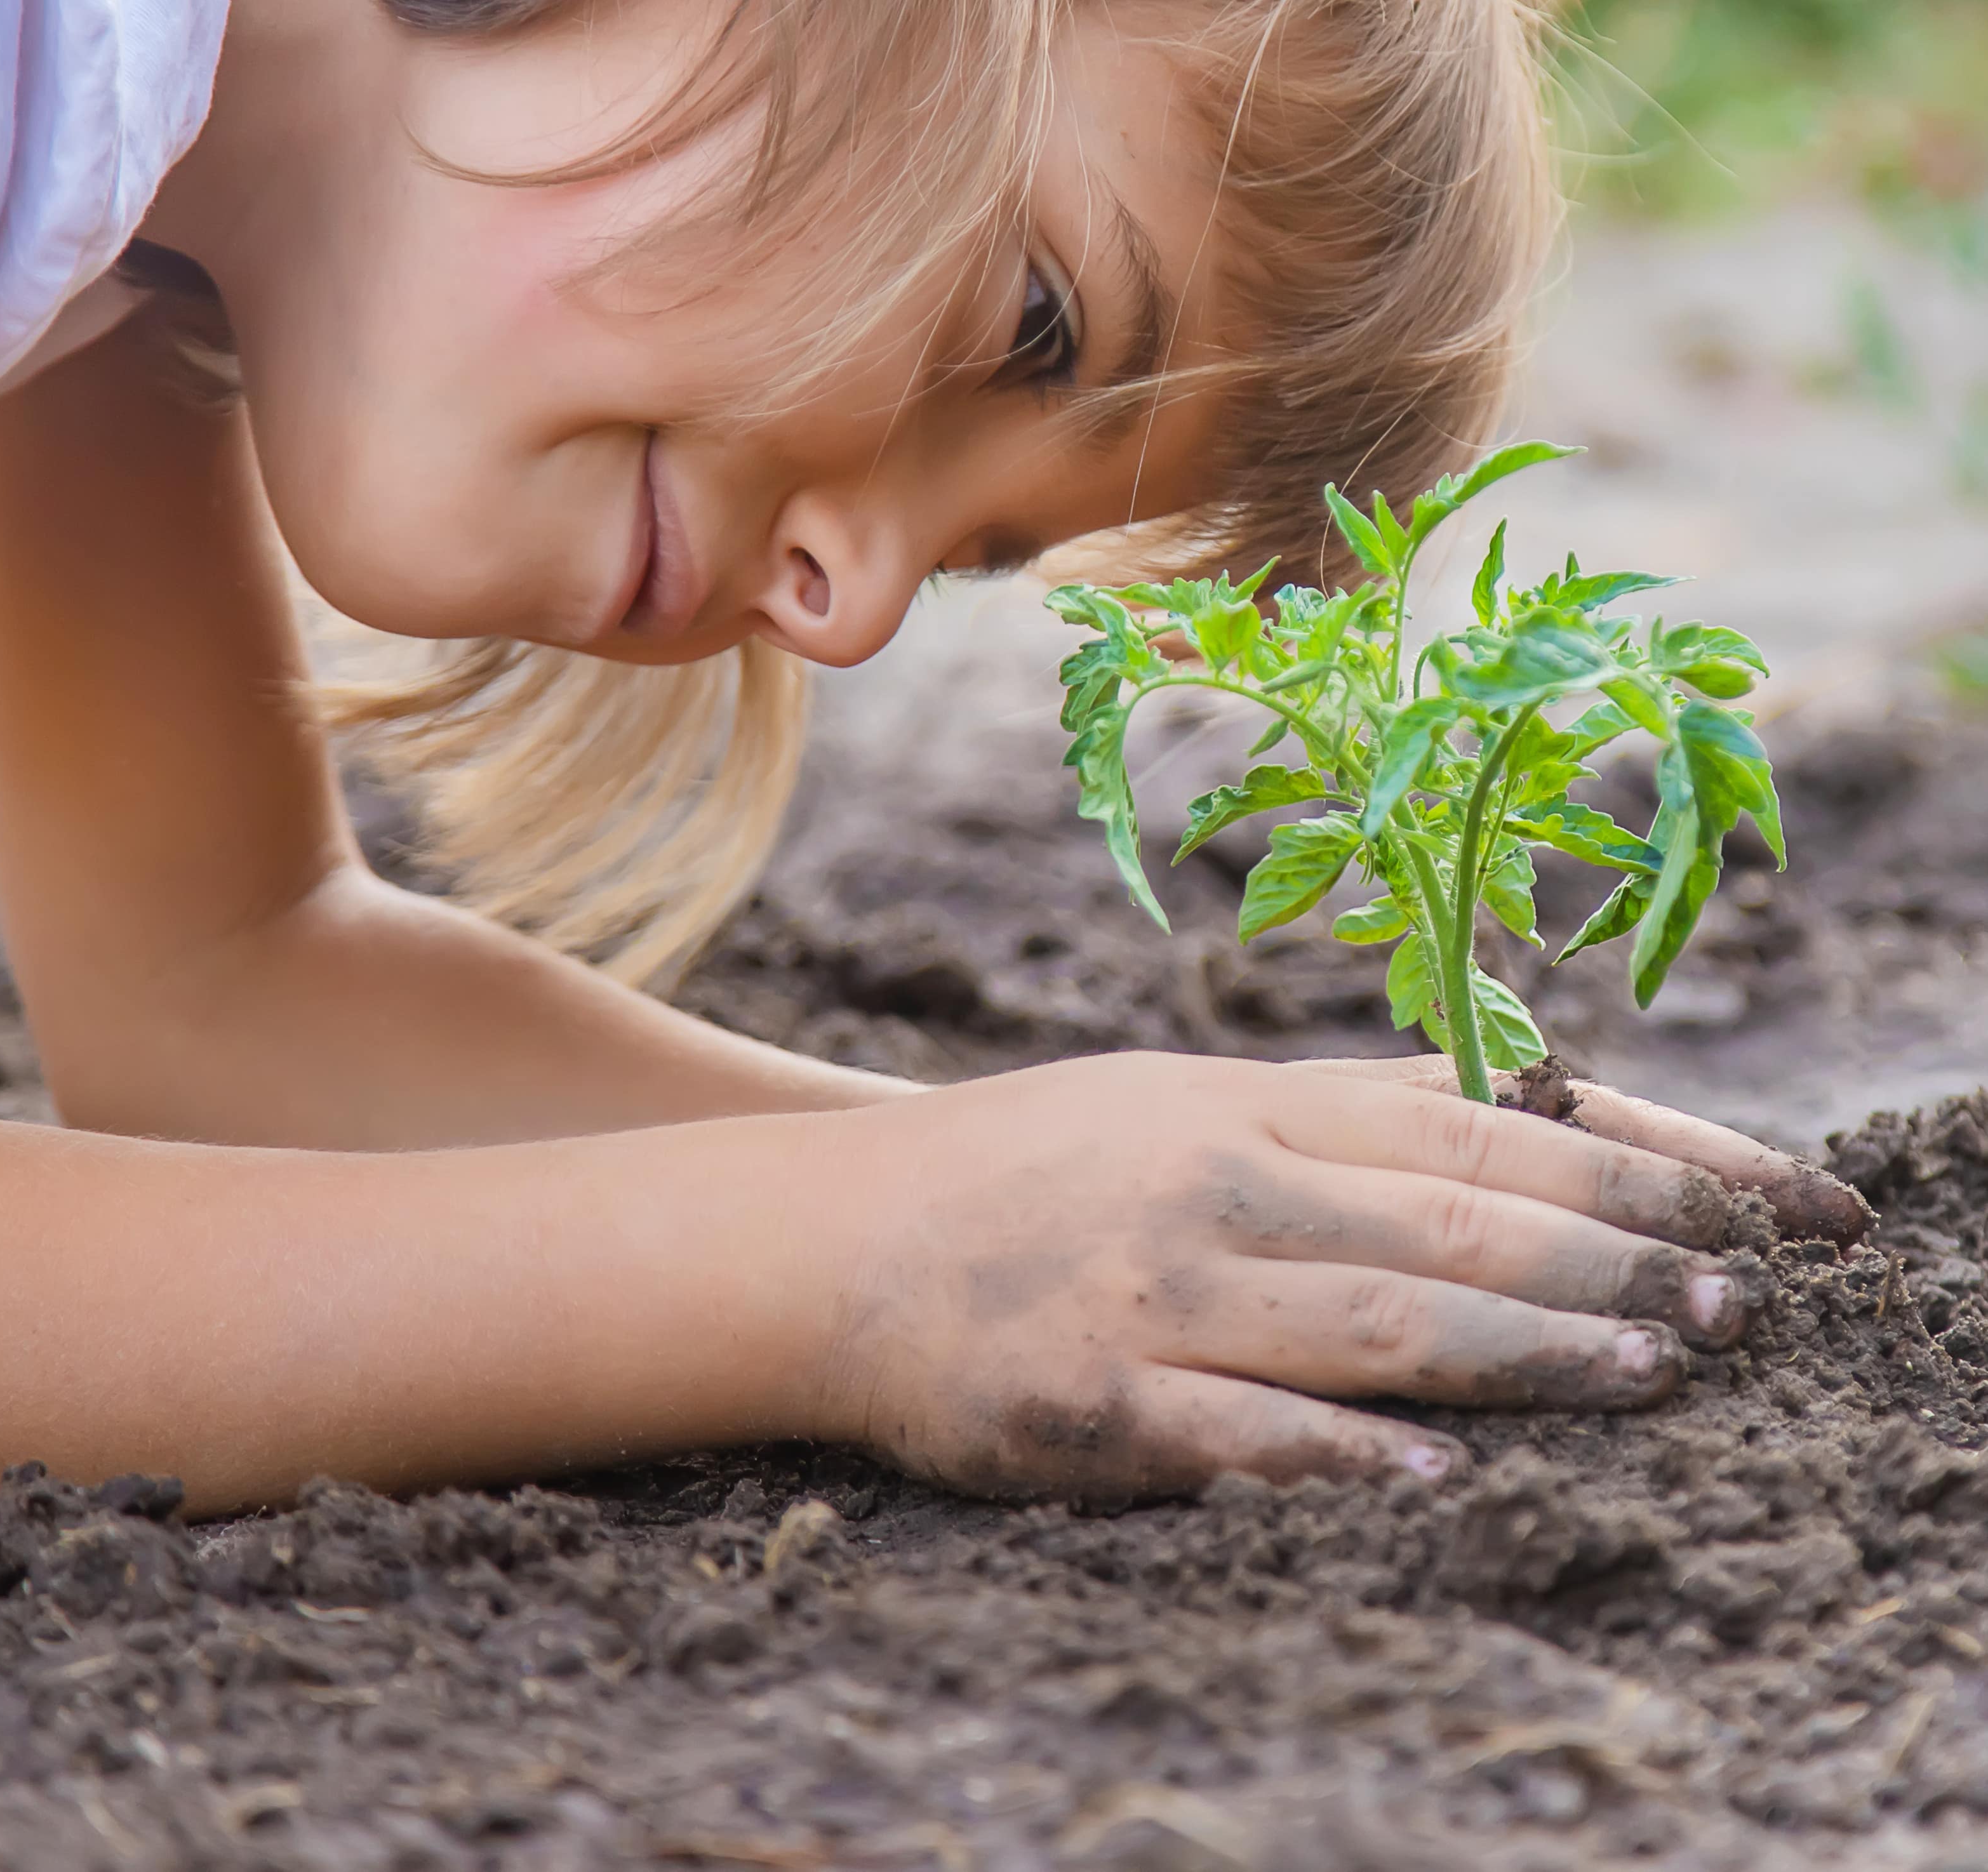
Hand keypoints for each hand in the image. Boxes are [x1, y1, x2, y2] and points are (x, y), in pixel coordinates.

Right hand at [804, 1052, 1867, 1504]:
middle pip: (1446, 1216)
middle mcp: (1214, 1181)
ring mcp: (1155, 1291)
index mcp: (1242, 1103)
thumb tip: (1510, 1110)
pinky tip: (1442, 1474)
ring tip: (1653, 1373)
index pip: (1468, 1119)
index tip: (1744, 1193)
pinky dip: (1345, 1452)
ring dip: (1525, 1350)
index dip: (1618, 1153)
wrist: (828, 1234)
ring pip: (1373, 1321)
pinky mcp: (1095, 1402)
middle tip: (1740, 1299)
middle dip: (1608, 1253)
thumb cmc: (1026, 1166)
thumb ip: (1329, 1114)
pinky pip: (1241, 1433)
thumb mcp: (1177, 1097)